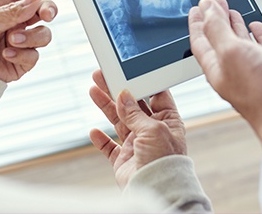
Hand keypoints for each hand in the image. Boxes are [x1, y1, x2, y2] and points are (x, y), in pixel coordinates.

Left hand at [0, 0, 69, 81]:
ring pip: (44, 33)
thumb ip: (11, 12)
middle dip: (50, 10)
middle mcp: (15, 19)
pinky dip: (23, 55)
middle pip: (44, 7)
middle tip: (47, 15)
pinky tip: (7, 55)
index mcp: (3, 3)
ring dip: (30, 38)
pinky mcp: (24, 58)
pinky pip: (36, 54)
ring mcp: (21, 38)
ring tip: (10, 42)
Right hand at [89, 69, 185, 187]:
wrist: (156, 190)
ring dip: (106, 105)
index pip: (154, 95)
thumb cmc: (165, 160)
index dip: (141, 83)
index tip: (128, 71)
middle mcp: (152, 130)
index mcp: (167, 120)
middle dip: (117, 90)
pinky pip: (109, 147)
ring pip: (118, 120)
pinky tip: (94, 130)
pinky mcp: (124, 160)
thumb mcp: (154, 129)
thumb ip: (136, 113)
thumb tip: (123, 96)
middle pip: (132, 104)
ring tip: (94, 90)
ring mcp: (137, 144)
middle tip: (104, 75)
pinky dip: (101, 139)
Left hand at [188, 0, 261, 147]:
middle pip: (219, 39)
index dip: (197, 22)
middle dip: (215, 19)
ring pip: (240, 43)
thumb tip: (206, 7)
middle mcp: (233, 69)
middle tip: (214, 2)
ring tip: (231, 10)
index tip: (196, 7)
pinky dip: (258, 35)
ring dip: (234, 26)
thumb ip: (217, 28)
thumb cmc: (260, 91)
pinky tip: (257, 26)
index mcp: (216, 67)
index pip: (201, 40)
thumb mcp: (230, 51)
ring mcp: (254, 70)